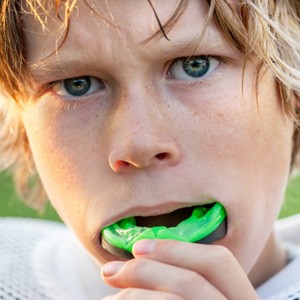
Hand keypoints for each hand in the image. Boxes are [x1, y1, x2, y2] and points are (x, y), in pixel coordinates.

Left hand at [101, 240, 258, 299]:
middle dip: (146, 270)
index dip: (176, 249)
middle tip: (110, 271)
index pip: (219, 262)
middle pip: (193, 281)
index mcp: (241, 299)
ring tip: (110, 298)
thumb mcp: (196, 295)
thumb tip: (141, 256)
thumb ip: (183, 283)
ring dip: (134, 294)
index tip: (137, 247)